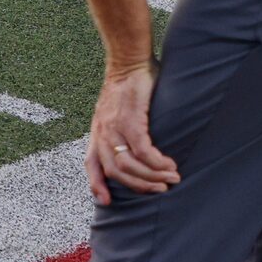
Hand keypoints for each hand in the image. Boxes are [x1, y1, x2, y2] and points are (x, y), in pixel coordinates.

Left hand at [84, 63, 177, 205]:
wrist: (129, 59)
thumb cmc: (129, 85)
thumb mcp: (117, 111)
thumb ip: (121, 129)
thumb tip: (137, 147)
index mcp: (98, 131)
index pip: (91, 164)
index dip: (97, 184)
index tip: (106, 202)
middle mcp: (103, 132)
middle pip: (116, 171)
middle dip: (139, 186)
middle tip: (161, 190)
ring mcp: (115, 126)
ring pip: (129, 164)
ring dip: (152, 176)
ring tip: (171, 179)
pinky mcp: (130, 118)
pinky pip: (143, 149)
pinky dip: (157, 162)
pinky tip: (169, 164)